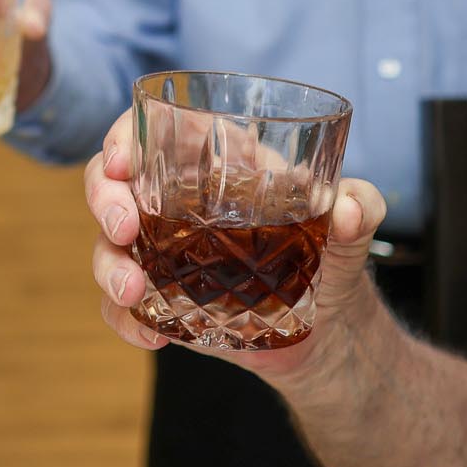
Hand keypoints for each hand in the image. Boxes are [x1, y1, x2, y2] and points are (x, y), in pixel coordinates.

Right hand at [85, 108, 387, 376]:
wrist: (330, 335)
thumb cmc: (333, 259)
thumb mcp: (353, 227)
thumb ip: (361, 207)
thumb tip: (349, 208)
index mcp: (218, 163)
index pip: (157, 130)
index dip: (126, 136)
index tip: (123, 160)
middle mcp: (180, 202)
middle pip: (114, 182)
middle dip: (104, 199)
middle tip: (124, 228)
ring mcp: (165, 252)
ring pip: (109, 243)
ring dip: (108, 265)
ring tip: (132, 293)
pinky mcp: (163, 300)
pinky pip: (122, 306)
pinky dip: (124, 320)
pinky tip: (149, 337)